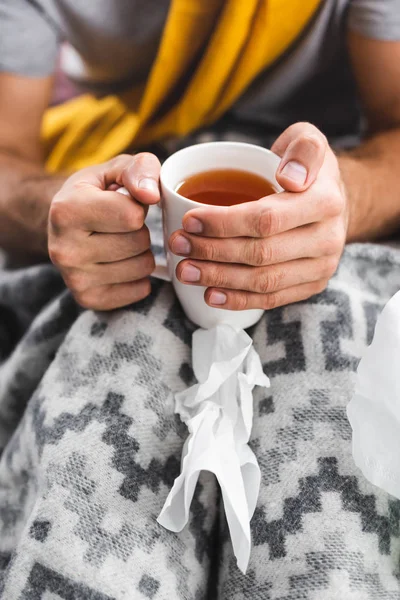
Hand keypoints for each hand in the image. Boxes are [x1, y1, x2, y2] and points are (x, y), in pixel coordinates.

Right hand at [48, 153, 159, 309]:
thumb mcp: (115, 169)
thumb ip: (140, 169)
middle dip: (140, 231)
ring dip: (141, 253)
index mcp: (67, 211)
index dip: (138, 207)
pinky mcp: (88, 299)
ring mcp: (74, 279)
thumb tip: (151, 194)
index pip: (132, 216)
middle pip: (139, 242)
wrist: (66, 223)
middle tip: (120, 226)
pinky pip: (140, 290)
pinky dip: (139, 277)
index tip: (123, 203)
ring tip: (120, 242)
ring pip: (143, 267)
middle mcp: (64, 249)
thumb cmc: (97, 192)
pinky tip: (120, 263)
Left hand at [169, 123, 347, 310]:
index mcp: (326, 201)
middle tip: (178, 244)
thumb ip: (302, 147)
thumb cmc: (306, 169)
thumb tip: (289, 177)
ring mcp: (321, 267)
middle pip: (260, 253)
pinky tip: (209, 294)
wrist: (332, 202)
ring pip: (263, 281)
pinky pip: (272, 299)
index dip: (223, 223)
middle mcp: (328, 239)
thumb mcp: (307, 140)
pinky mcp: (312, 286)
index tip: (188, 220)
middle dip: (212, 251)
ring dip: (218, 278)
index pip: (267, 219)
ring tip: (185, 270)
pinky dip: (238, 299)